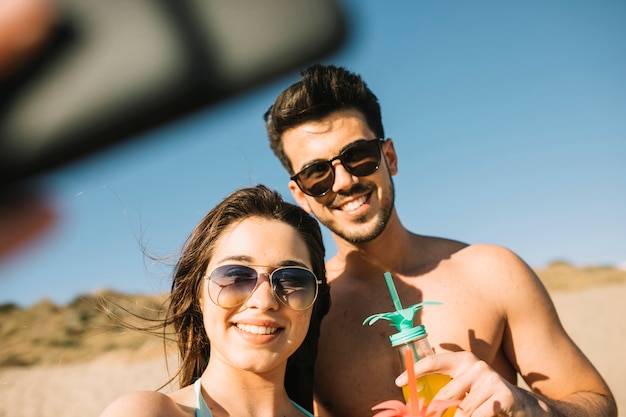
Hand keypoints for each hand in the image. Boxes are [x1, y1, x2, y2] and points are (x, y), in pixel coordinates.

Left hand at [395, 351, 550, 416]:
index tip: (397, 382)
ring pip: (462, 411)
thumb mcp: (465, 391)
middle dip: (437, 413)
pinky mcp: (502, 393)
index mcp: (463, 361)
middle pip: (445, 396)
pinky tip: (489, 415)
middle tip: (430, 416)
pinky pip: (478, 415)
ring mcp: (489, 378)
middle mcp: (475, 365)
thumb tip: (419, 405)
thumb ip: (447, 391)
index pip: (434, 361)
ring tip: (476, 413)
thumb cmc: (486, 399)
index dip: (415, 371)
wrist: (524, 407)